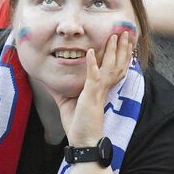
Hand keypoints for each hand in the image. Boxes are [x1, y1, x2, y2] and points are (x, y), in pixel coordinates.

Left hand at [56, 32, 132, 147]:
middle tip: (126, 32)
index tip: (123, 41)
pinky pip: (93, 77)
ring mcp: (99, 91)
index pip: (114, 68)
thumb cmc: (78, 125)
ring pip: (110, 67)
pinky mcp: (91, 96)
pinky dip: (92, 64)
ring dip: (112, 50)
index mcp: (101, 89)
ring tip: (115, 36)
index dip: (120, 54)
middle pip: (118, 64)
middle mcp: (104, 88)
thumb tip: (48, 80)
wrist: (84, 142)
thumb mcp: (67, 103)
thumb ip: (61, 89)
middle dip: (122, 47)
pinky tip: (91, 52)